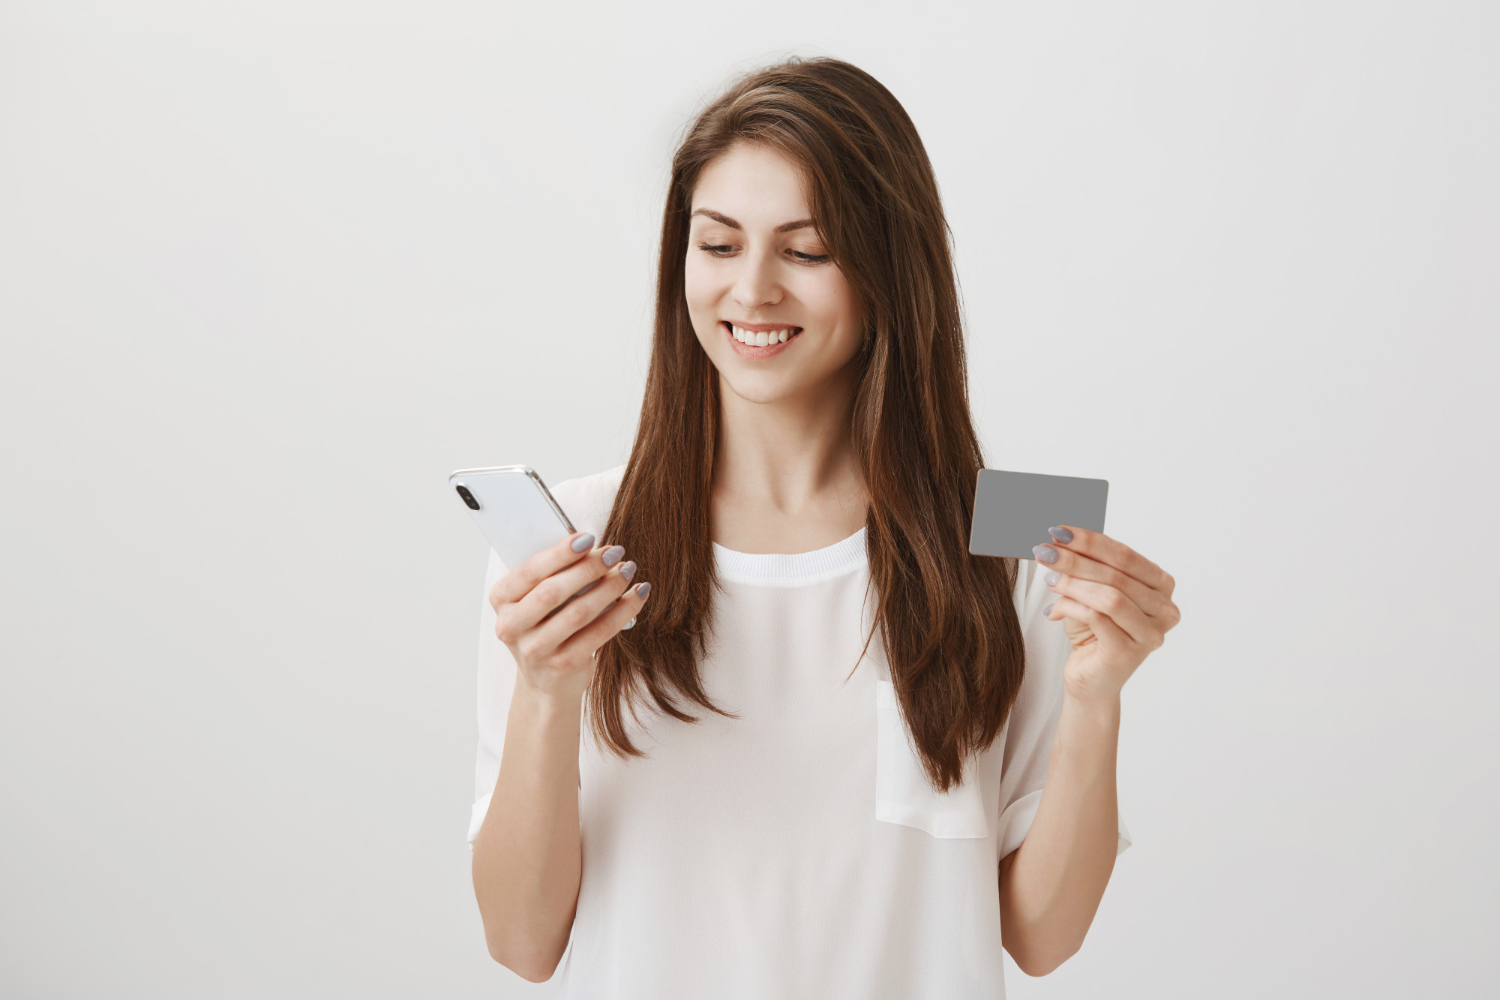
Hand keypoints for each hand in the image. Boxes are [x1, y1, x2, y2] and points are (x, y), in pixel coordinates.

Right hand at [489, 531, 650, 700]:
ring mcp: (536, 650)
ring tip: (627, 570)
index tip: (588, 538)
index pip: (530, 571)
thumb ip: (553, 574)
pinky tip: (637, 594)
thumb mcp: (535, 600)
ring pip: (579, 612)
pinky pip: (599, 632)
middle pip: (553, 592)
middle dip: (588, 568)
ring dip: (609, 587)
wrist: (545, 681)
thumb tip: (590, 546)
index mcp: (502, 599)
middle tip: (615, 552)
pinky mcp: (564, 664)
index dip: (560, 553)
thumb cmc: (544, 626)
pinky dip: (623, 610)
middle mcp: (511, 626)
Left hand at [1032, 526, 1178, 703]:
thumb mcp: (1091, 591)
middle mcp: (1165, 610)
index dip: (1091, 541)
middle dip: (1076, 559)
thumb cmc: (1092, 632)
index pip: (1125, 556)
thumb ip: (1088, 566)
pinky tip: (1052, 608)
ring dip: (1072, 582)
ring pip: (1109, 596)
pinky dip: (1070, 607)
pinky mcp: (1130, 652)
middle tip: (1044, 550)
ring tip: (1047, 576)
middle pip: (1117, 574)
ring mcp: (1151, 633)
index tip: (1059, 531)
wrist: (1091, 679)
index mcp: (1161, 586)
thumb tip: (1059, 537)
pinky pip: (1097, 619)